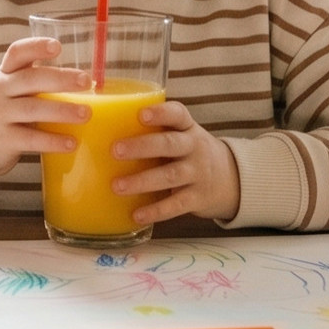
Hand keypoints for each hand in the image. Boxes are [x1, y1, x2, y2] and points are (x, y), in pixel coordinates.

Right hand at [0, 36, 90, 184]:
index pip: (18, 53)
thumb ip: (38, 81)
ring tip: (85, 114)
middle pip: (29, 79)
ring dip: (61, 111)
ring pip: (32, 109)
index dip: (36, 47)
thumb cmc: (4, 112)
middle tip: (86, 81)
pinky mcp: (4, 140)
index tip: (57, 46)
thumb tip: (87, 81)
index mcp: (6, 73)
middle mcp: (0, 90)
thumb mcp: (12, 90)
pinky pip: (31, 139)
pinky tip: (72, 143)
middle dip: (60, 79)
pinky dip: (53, 141)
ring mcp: (0, 114)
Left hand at [110, 99, 240, 223]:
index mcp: (187, 127)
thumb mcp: (180, 134)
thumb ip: (152, 131)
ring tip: (117, 186)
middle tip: (115, 150)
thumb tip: (98, 129)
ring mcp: (198, 173)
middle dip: (142, 147)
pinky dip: (156, 211)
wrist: (230, 178)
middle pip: (170, 144)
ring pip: (170, 175)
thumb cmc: (188, 151)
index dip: (161, 113)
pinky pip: (176, 205)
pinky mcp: (198, 198)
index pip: (178, 114)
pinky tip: (136, 215)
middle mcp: (194, 147)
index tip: (141, 113)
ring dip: (142, 181)